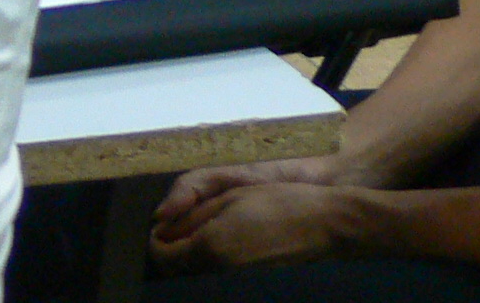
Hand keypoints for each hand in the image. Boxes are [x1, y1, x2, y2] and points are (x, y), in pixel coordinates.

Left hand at [152, 159, 358, 270]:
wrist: (323, 225)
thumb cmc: (277, 202)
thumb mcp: (228, 199)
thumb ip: (190, 216)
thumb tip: (162, 227)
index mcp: (210, 246)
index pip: (162, 254)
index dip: (156, 239)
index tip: (163, 225)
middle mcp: (219, 268)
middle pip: (176, 268)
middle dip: (171, 249)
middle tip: (179, 227)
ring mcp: (236, 278)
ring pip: (196, 272)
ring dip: (189, 255)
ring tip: (201, 230)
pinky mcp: (250, 280)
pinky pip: (216, 273)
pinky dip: (209, 260)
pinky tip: (222, 242)